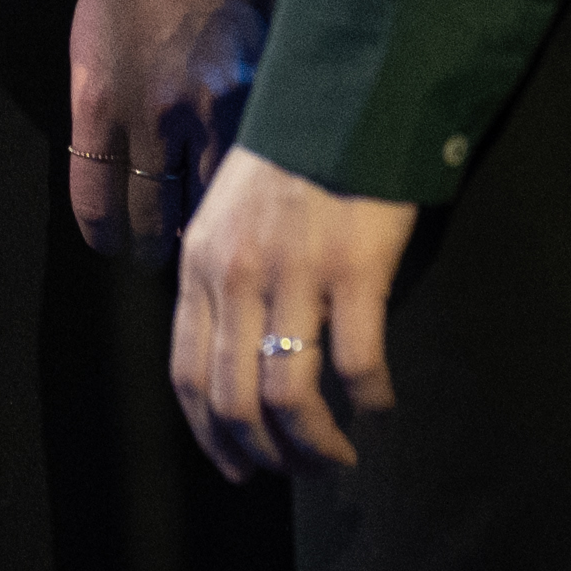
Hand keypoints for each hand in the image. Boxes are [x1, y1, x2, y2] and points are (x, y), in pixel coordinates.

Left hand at [66, 0, 258, 256]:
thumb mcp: (89, 44)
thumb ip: (100, 113)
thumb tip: (115, 174)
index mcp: (95, 99)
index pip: (95, 204)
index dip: (106, 236)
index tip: (114, 244)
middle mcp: (148, 112)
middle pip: (149, 216)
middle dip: (152, 247)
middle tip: (160, 255)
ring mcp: (206, 105)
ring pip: (206, 201)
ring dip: (203, 228)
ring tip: (205, 238)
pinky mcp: (252, 92)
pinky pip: (243, 164)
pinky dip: (239, 188)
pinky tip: (240, 196)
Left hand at [171, 145, 418, 479]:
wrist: (343, 100)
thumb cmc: (289, 161)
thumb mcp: (225, 215)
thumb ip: (218, 281)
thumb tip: (225, 359)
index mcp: (199, 266)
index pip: (188, 377)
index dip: (211, 438)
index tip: (242, 470)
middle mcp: (237, 276)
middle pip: (236, 401)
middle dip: (268, 455)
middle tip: (303, 470)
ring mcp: (295, 274)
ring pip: (289, 397)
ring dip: (315, 446)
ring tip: (340, 457)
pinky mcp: (354, 270)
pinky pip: (357, 363)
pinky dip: (370, 402)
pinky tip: (381, 408)